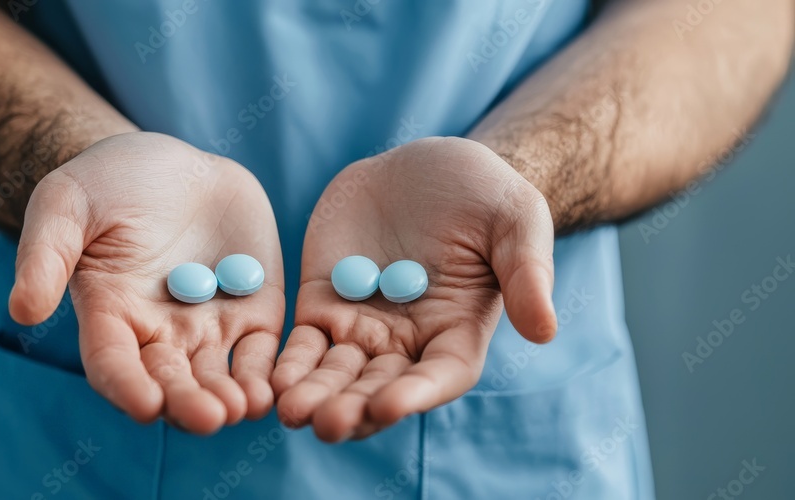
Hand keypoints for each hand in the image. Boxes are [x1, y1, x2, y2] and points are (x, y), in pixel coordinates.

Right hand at [9, 132, 284, 433]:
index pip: (113, 363)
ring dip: (234, 395)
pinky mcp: (254, 309)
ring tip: (247, 406)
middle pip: (173, 381)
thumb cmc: (106, 181)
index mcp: (110, 316)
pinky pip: (264, 349)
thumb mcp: (66, 204)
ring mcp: (210, 325)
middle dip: (189, 402)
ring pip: (221, 375)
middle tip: (210, 417)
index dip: (127, 386)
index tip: (144, 404)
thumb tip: (22, 309)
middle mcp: (160, 334)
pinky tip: (282, 382)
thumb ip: (46, 254)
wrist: (171, 164)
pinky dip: (271, 369)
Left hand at [272, 137, 556, 441]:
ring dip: (313, 393)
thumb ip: (528, 272)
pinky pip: (301, 341)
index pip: (439, 375)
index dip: (417, 393)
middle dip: (353, 406)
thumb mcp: (516, 220)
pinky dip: (286, 362)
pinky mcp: (322, 301)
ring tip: (289, 410)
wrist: (426, 165)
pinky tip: (268, 379)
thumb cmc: (485, 194)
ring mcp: (360, 325)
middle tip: (326, 423)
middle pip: (378, 386)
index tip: (390, 405)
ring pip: (334, 372)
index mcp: (456, 332)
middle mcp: (406, 341)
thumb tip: (546, 330)